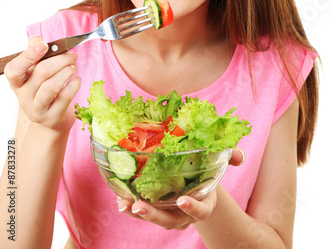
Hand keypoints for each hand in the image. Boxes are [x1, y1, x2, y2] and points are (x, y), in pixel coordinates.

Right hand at [4, 36, 80, 132]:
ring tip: (74, 66)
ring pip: (51, 86)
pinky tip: (77, 79)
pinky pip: (64, 97)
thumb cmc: (43, 88)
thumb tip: (37, 40)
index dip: (28, 55)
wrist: (49, 118)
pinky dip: (74, 84)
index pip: (14, 69)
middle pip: (41, 72)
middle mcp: (23, 96)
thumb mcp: (35, 71)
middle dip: (61, 59)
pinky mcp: (51, 117)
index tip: (44, 45)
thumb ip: (35, 53)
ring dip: (67, 71)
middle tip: (72, 56)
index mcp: (17, 81)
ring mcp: (36, 109)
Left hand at [117, 147, 245, 229]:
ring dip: (138, 213)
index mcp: (205, 202)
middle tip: (139, 206)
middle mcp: (186, 213)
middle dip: (154, 215)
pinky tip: (120, 200)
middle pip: (171, 220)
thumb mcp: (218, 161)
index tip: (183, 200)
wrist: (198, 180)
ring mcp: (171, 213)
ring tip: (124, 204)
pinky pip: (143, 212)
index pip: (202, 211)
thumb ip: (230, 157)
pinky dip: (131, 206)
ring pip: (155, 218)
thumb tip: (239, 156)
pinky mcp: (157, 208)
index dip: (194, 208)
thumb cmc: (208, 169)